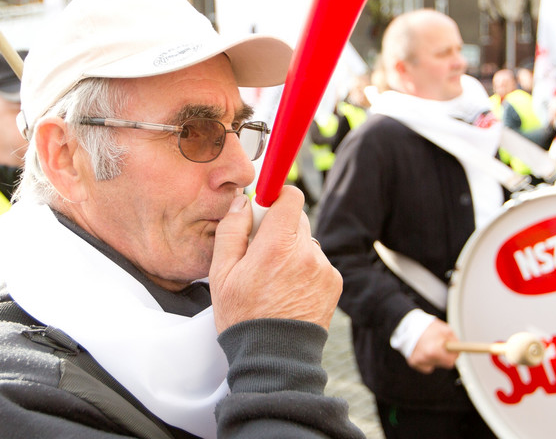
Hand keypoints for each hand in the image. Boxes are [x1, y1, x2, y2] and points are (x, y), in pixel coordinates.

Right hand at [209, 187, 340, 332]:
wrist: (274, 358)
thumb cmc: (244, 318)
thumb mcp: (221, 274)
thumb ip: (231, 231)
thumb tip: (243, 203)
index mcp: (277, 246)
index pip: (290, 197)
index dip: (276, 198)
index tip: (265, 208)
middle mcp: (306, 253)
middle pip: (297, 219)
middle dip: (279, 229)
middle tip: (260, 253)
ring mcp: (323, 268)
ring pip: (306, 242)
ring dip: (292, 251)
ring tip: (274, 280)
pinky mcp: (334, 282)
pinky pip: (317, 263)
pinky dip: (305, 270)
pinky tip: (290, 291)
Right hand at [406, 318, 458, 373]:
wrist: (408, 325)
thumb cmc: (427, 327)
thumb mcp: (445, 329)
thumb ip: (454, 340)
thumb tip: (459, 348)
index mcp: (433, 351)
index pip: (450, 361)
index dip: (453, 355)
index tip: (454, 351)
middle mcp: (424, 359)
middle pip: (444, 364)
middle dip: (445, 356)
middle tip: (442, 346)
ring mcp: (418, 362)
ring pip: (435, 364)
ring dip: (436, 357)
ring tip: (431, 345)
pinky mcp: (413, 362)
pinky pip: (427, 365)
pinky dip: (427, 359)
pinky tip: (424, 350)